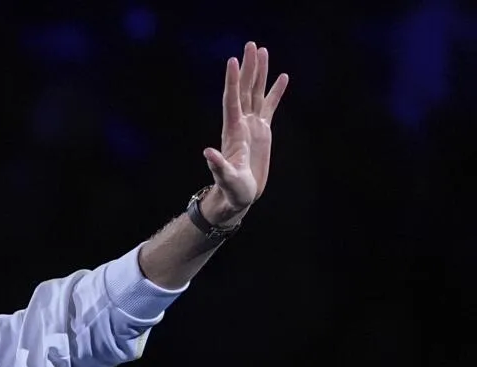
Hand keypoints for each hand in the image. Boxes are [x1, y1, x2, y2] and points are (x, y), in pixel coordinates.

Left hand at [202, 41, 289, 222]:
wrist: (238, 197)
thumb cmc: (231, 190)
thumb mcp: (226, 178)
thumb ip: (218, 166)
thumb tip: (207, 152)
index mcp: (233, 131)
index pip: (232, 100)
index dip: (233, 81)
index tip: (232, 61)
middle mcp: (241, 124)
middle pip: (245, 90)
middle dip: (248, 68)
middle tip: (251, 45)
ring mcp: (251, 126)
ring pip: (256, 93)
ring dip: (259, 73)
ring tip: (262, 50)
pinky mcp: (262, 132)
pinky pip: (270, 106)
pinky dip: (275, 92)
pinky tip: (283, 77)